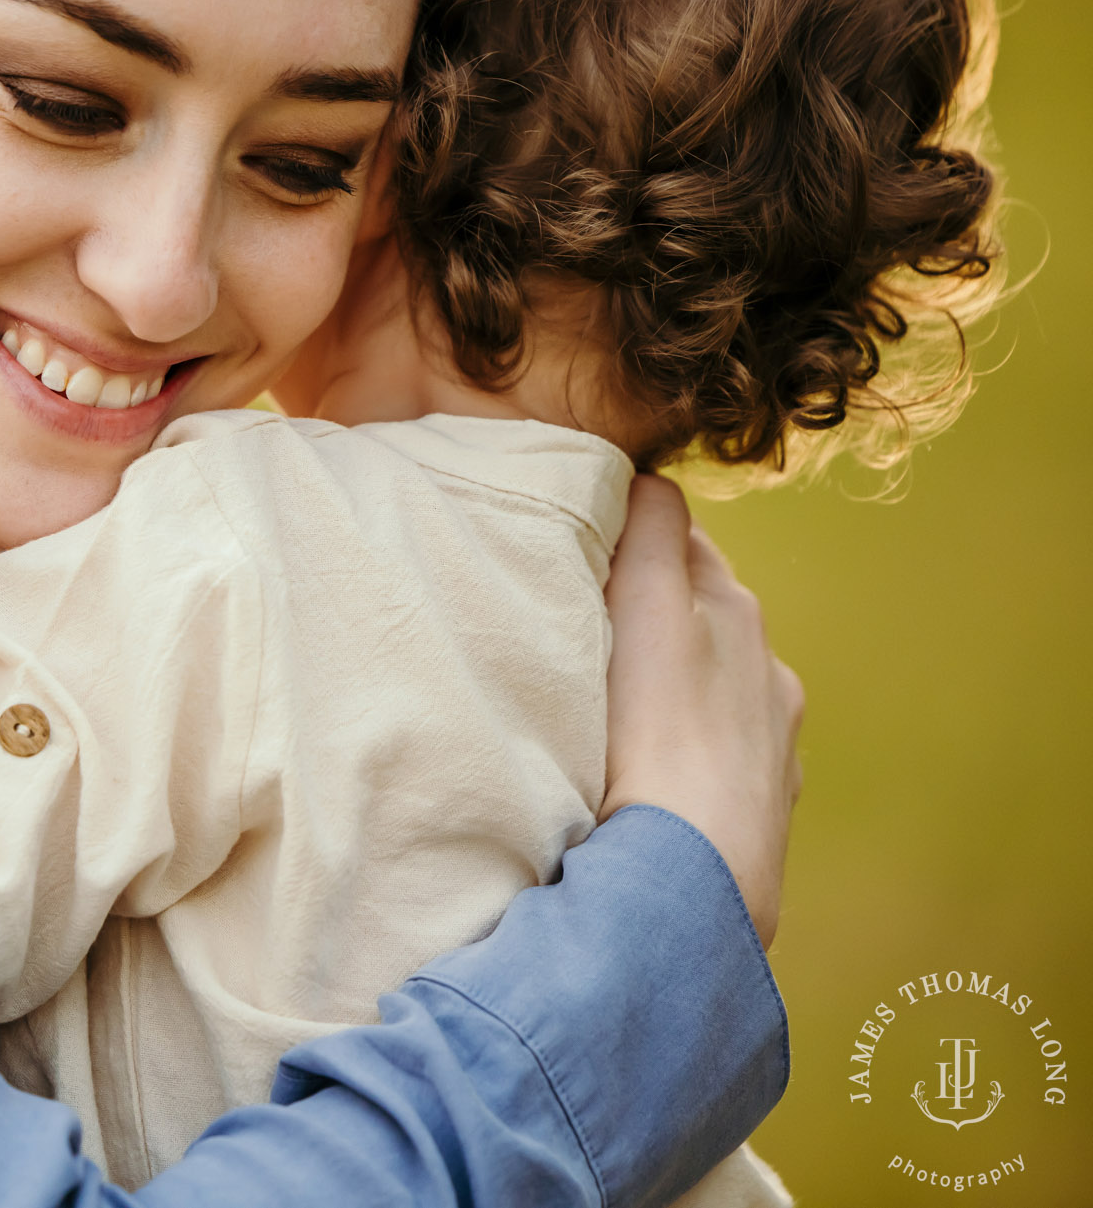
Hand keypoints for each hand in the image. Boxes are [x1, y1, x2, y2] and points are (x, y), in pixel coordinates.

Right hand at [600, 475, 803, 946]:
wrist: (696, 876)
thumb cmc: (654, 739)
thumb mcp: (642, 609)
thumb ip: (648, 532)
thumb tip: (645, 475)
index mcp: (729, 606)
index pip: (674, 531)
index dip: (624, 532)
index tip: (579, 548)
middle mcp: (763, 661)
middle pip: (696, 603)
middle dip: (650, 602)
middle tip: (585, 620)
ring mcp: (771, 734)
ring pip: (713, 676)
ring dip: (674, 675)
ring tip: (617, 703)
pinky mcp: (766, 797)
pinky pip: (724, 747)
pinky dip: (694, 741)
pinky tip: (655, 768)